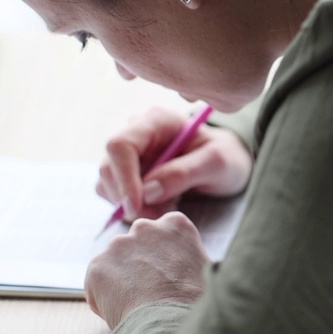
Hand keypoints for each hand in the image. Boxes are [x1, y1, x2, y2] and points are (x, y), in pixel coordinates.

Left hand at [85, 212, 208, 328]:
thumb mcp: (206, 270)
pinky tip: (123, 311)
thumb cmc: (195, 302)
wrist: (170, 321)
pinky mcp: (97, 265)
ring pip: (114, 265)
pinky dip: (104, 299)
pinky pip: (97, 284)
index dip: (163, 258)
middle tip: (149, 293)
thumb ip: (189, 259)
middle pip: (135, 246)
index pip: (162, 235)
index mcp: (175, 224)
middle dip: (138, 266)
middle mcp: (144, 227)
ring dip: (121, 282)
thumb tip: (186, 270)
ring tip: (137, 306)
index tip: (167, 276)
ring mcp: (118, 244)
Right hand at [97, 107, 252, 219]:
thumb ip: (184, 173)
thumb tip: (148, 191)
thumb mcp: (216, 163)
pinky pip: (114, 195)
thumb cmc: (225, 158)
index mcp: (156, 121)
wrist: (225, 165)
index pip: (120, 145)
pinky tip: (162, 204)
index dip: (123, 177)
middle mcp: (136, 133)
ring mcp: (129, 154)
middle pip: (108, 167)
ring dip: (133, 205)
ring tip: (169, 205)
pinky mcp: (126, 174)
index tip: (137, 206)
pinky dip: (134, 208)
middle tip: (159, 212)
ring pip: (107, 184)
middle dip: (128, 197)